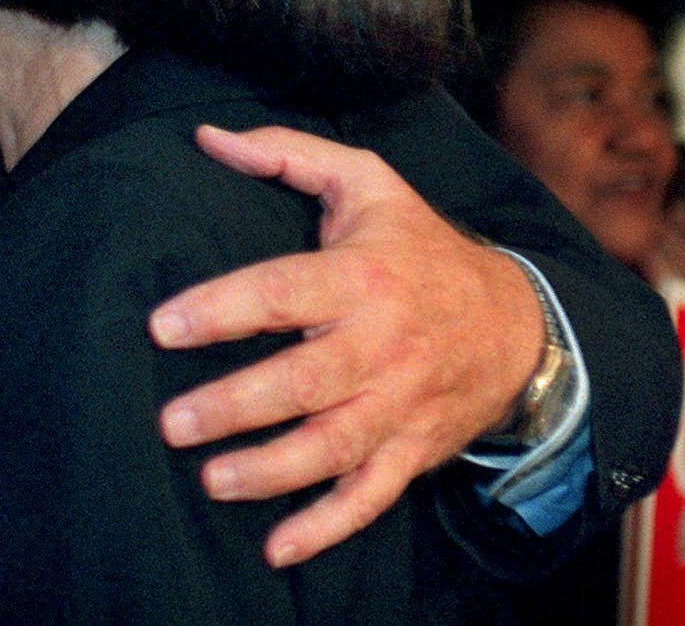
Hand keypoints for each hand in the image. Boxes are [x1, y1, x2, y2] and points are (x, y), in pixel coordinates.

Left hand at [148, 124, 544, 567]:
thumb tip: (208, 137)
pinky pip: (372, 496)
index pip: (285, 292)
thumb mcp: (367, 181)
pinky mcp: (414, 449)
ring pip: (336, 447)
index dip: (223, 308)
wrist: (521, 322)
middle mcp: (384, 344)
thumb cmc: (418, 245)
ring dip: (272, 471)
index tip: (162, 325)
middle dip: (238, 405)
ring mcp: (402, 404)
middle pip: (307, 381)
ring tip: (209, 480)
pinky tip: (277, 547)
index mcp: (364, 276)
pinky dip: (328, 527)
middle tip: (171, 421)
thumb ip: (287, 152)